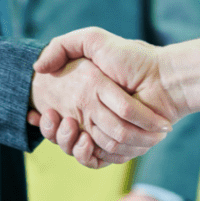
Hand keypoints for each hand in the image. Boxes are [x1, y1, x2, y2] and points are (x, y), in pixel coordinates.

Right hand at [30, 57, 171, 168]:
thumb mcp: (93, 40)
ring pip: (77, 150)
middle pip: (63, 137)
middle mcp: (95, 118)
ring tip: (69, 125)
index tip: (35, 112)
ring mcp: (108, 135)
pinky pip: (97, 160)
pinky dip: (87, 154)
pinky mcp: (121, 148)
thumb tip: (38, 68)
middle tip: (53, 117)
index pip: (55, 118)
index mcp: (88, 99)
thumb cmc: (132, 58)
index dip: (44, 119)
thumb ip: (63, 45)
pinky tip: (84, 138)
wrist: (164, 78)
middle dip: (53, 131)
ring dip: (67, 142)